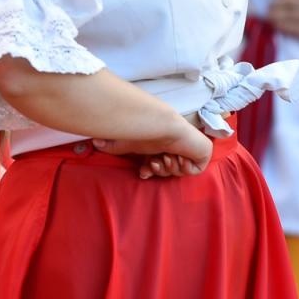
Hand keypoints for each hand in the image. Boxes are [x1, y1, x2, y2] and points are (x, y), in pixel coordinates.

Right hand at [93, 112, 212, 177]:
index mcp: (163, 144)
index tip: (143, 172)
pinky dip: (184, 168)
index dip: (151, 170)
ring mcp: (191, 149)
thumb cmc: (145, 131)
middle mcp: (177, 146)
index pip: (159, 165)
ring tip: (165, 158)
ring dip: (170, 168)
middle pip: (169, 170)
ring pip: (180, 172)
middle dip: (160, 170)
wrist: (163, 126)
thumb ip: (112, 145)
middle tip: (155, 164)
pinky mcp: (204, 153)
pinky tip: (177, 158)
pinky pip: (194, 171)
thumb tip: (94, 142)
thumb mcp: (126, 142)